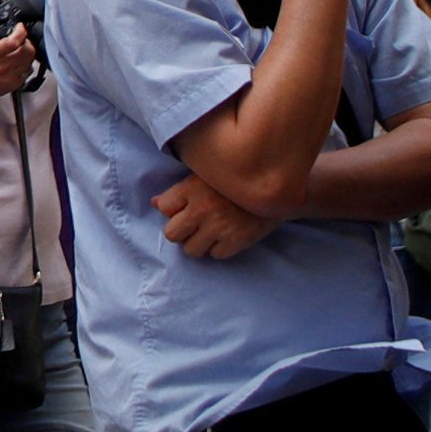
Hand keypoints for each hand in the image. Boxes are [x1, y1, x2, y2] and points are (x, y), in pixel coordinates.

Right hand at [0, 27, 37, 122]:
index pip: (15, 40)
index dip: (21, 30)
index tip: (19, 27)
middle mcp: (3, 66)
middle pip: (28, 50)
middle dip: (27, 40)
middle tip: (21, 37)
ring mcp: (10, 77)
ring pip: (30, 61)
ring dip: (28, 52)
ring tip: (20, 48)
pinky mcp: (13, 85)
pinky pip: (27, 72)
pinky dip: (26, 64)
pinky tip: (18, 61)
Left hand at [156, 175, 272, 258]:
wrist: (276, 189)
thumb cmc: (235, 182)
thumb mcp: (206, 176)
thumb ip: (180, 190)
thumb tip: (154, 203)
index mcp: (192, 188)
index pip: (164, 207)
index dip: (173, 209)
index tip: (185, 207)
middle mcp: (203, 209)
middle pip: (172, 234)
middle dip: (182, 231)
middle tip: (195, 225)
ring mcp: (219, 227)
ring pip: (191, 250)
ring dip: (199, 243)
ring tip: (212, 231)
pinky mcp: (236, 241)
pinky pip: (216, 255)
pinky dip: (220, 248)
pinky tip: (228, 234)